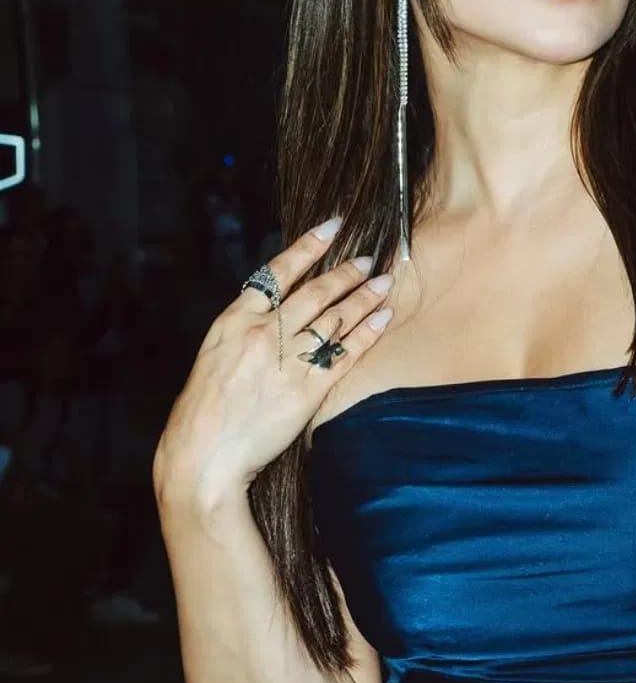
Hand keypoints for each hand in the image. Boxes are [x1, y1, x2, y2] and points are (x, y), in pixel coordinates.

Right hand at [153, 219, 393, 504]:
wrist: (204, 455)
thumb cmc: (204, 410)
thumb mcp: (215, 356)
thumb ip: (246, 330)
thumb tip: (278, 310)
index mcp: (234, 321)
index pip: (278, 274)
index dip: (308, 247)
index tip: (333, 227)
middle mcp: (263, 334)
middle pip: (314, 293)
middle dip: (346, 273)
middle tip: (369, 259)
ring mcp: (287, 361)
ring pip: (334, 320)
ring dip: (363, 298)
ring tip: (384, 283)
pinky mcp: (308, 390)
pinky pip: (345, 355)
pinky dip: (367, 334)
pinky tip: (383, 318)